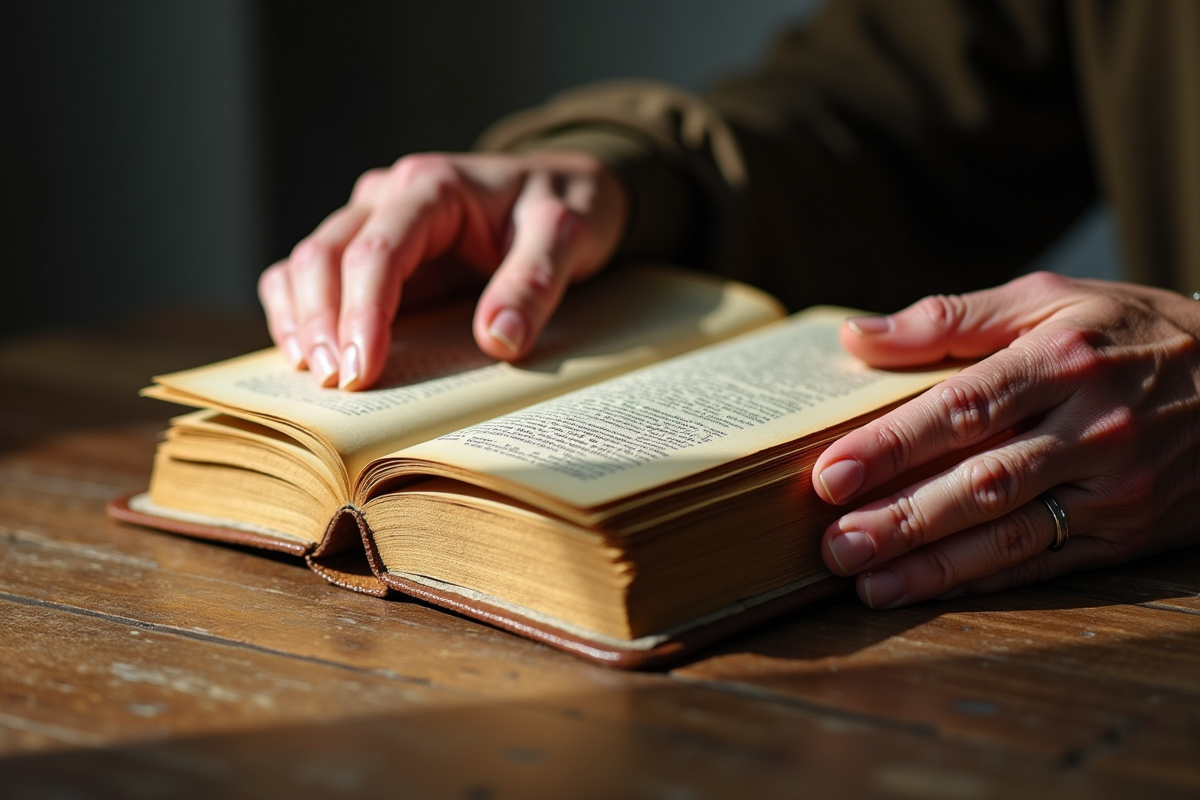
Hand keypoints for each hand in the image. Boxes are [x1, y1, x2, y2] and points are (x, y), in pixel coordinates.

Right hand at [258, 151, 626, 389]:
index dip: (362, 312)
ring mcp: (371, 222)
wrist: (563, 187)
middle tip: (337, 385)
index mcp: (432, 187)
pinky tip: (305, 355)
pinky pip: (310, 275)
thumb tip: (499, 340)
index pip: (378, 249)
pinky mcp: (368, 250)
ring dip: (302, 322)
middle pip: (325, 256)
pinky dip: (297, 313)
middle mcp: (388, 197)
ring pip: (306, 265)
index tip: (363, 371)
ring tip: (318, 377)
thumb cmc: (563, 205)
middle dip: (322, 325)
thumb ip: (536, 282)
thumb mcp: (568, 235)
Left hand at [812, 271, 1199, 607]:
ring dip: (934, 565)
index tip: (830, 474)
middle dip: (901, 520)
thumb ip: (951, 318)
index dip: (893, 444)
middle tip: (835, 547)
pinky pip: (1049, 564)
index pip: (964, 407)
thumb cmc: (1129, 332)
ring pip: (1013, 534)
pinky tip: (932, 592)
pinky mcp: (1132, 533)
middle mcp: (1094, 427)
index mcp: (1064, 360)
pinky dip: (987, 582)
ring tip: (867, 583)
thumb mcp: (1052, 298)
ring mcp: (1118, 487)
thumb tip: (859, 336)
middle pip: (982, 481)